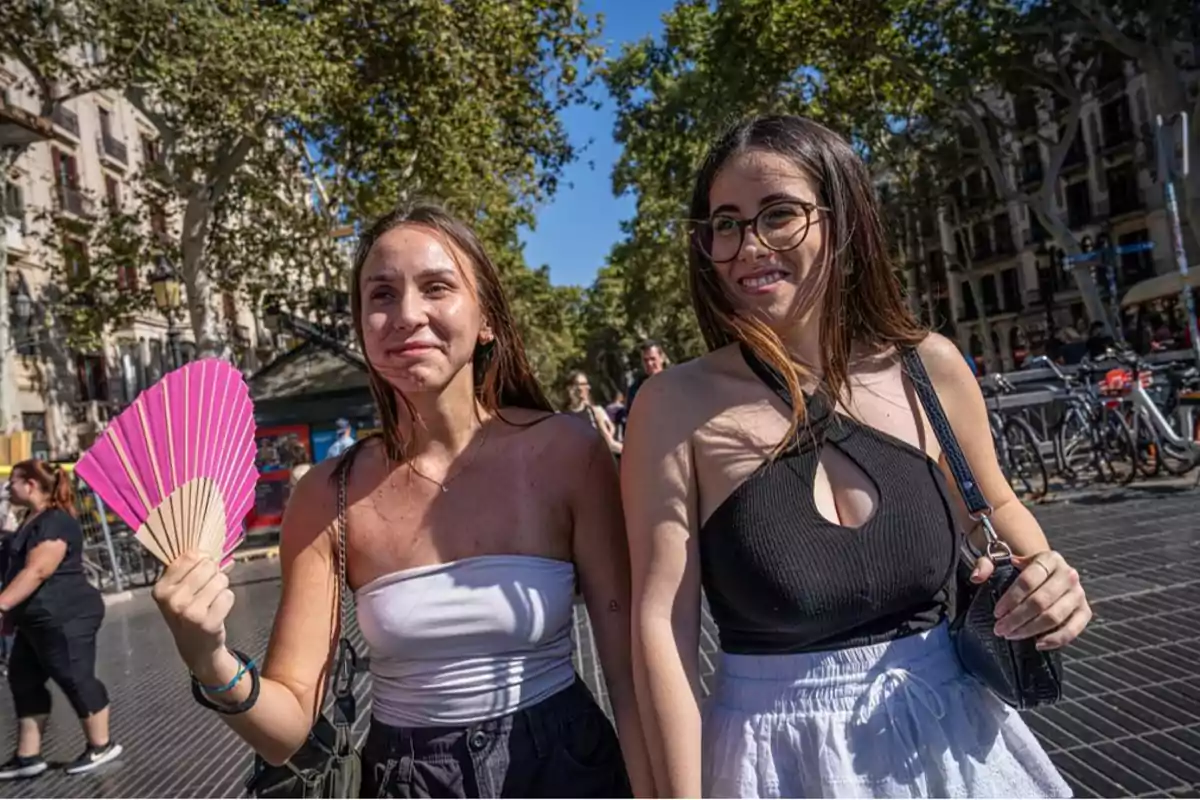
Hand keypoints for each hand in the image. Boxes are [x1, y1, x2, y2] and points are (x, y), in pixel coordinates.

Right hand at [152, 551, 236, 675]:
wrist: (195, 646)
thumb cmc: (188, 612)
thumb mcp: (179, 590)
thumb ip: (190, 567)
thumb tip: (214, 545)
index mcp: (161, 588)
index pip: (190, 556)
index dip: (203, 559)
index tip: (201, 570)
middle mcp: (172, 600)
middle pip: (208, 566)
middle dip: (213, 574)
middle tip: (207, 591)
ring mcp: (189, 612)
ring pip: (220, 579)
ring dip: (221, 588)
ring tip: (211, 601)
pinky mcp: (207, 622)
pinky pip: (228, 595)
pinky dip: (227, 600)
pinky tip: (217, 611)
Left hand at [971, 550, 1090, 649]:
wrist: (1049, 574)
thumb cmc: (1023, 570)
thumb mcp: (1004, 561)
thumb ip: (986, 564)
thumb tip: (977, 577)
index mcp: (1049, 558)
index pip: (1028, 580)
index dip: (1010, 598)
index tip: (996, 612)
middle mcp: (1068, 574)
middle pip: (1040, 601)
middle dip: (1017, 618)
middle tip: (1000, 629)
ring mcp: (1078, 593)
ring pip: (1055, 616)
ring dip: (1031, 629)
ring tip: (1012, 635)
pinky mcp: (1085, 610)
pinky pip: (1074, 628)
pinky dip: (1057, 639)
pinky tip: (1038, 643)